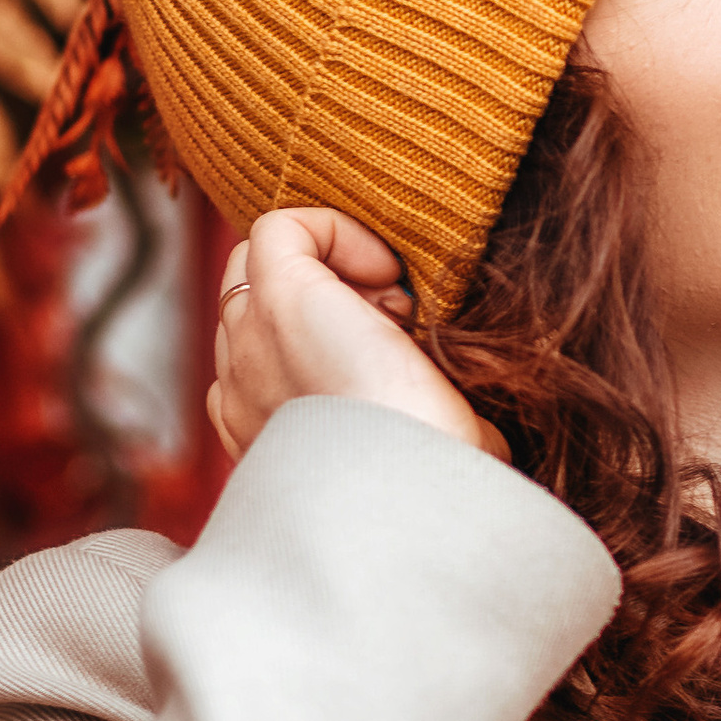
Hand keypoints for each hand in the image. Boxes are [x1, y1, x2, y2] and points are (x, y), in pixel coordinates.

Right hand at [208, 205, 505, 471]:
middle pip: (256, 303)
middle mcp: (239, 388)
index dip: (321, 333)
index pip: (261, 355)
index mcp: (259, 431)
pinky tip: (386, 271)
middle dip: (323, 297)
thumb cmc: (433, 484)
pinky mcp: (278, 298)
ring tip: (391, 307)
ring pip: (260, 262)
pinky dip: (336, 230)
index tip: (390, 354)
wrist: (414, 493)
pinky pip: (283, 228)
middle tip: (394, 327)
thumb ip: (421, 432)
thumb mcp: (425, 456)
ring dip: (330, 267)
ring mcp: (248, 342)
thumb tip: (480, 434)